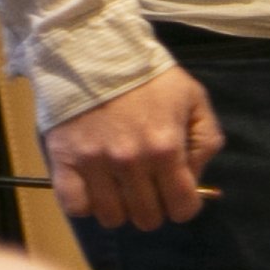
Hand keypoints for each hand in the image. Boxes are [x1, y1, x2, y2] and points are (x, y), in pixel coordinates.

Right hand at [48, 65, 224, 231]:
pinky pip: (74, 206)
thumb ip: (205, 141)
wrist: (94, 52)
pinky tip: (93, 188)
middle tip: (149, 188)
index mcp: (166, 148)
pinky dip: (85, 205)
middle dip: (154, 208)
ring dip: (120, 208)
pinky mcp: (64, 162)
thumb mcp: (194, 99)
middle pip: (147, 218)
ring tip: (121, 187)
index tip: (178, 194)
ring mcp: (94, 164)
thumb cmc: (149, 76)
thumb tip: (195, 178)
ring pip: (112, 217)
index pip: (182, 208)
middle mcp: (130, 162)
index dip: (184, 206)